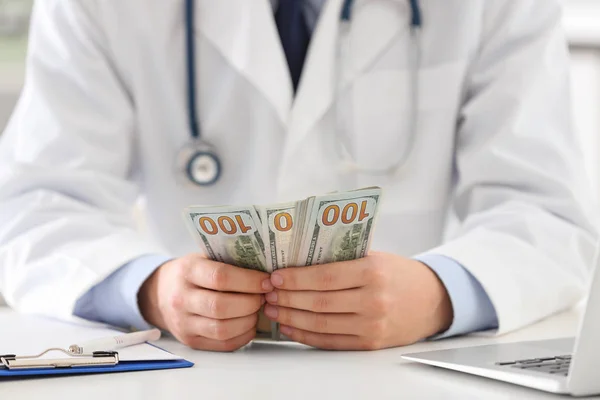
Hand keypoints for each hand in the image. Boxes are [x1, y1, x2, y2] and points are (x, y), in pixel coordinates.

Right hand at [138, 254, 272, 351]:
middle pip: (221, 307)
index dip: (249, 281)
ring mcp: (184, 323)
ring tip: (256, 309)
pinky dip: (243, 336)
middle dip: (251, 302)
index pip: (220, 277)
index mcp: (188, 271)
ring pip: (223, 329)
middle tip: (263, 296)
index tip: (266, 281)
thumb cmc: (190, 273)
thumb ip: (229, 261)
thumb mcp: (204, 257)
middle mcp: (182, 298)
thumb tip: (266, 268)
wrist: (160, 293)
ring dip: (248, 321)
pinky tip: (249, 324)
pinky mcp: (191, 341)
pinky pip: (223, 344)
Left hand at [263, 252, 452, 349]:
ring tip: (273, 309)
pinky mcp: (370, 344)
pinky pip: (330, 342)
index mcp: (373, 272)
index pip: (324, 276)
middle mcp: (373, 300)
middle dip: (288, 298)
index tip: (275, 276)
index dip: (295, 278)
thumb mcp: (375, 257)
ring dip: (291, 318)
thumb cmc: (399, 274)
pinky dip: (306, 336)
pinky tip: (291, 327)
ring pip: (321, 324)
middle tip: (268, 293)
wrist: (433, 300)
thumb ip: (342, 259)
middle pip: (319, 302)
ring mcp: (372, 325)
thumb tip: (298, 261)